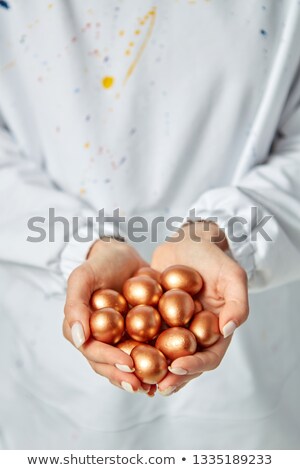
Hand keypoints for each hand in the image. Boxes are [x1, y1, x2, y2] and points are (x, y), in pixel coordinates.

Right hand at [63, 239, 152, 394]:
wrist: (122, 255)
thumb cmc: (99, 264)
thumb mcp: (82, 277)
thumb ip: (75, 305)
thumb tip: (79, 338)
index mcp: (83, 331)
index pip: (93, 351)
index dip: (108, 360)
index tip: (127, 363)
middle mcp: (100, 339)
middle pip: (110, 365)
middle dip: (125, 376)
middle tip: (143, 385)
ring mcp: (119, 339)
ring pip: (128, 363)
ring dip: (140, 377)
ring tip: (157, 386)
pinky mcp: (139, 334)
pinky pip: (147, 350)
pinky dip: (156, 361)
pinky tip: (171, 370)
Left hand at [151, 221, 248, 395]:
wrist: (188, 241)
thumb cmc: (213, 257)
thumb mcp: (232, 275)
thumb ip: (237, 303)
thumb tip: (227, 330)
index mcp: (216, 331)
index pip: (209, 357)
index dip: (195, 366)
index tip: (177, 367)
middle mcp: (195, 334)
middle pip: (185, 363)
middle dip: (171, 376)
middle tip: (154, 385)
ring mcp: (174, 328)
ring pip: (163, 355)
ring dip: (151, 369)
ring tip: (136, 378)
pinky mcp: (155, 319)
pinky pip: (145, 335)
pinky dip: (135, 346)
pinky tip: (120, 352)